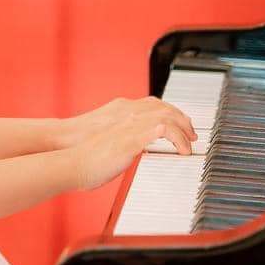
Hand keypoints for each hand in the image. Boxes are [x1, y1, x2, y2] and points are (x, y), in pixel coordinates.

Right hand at [60, 97, 196, 189]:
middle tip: (192, 134)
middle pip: (165, 107)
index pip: (154, 104)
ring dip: (184, 129)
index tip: (181, 125)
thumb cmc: (85, 156)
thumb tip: (134, 147)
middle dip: (182, 119)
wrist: (72, 161)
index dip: (171, 113)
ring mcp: (131, 124)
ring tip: (190, 143)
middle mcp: (128, 113)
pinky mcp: (132, 138)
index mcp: (122, 111)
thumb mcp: (108, 142)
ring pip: (168, 116)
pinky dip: (178, 139)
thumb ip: (123, 138)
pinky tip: (182, 150)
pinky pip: (164, 131)